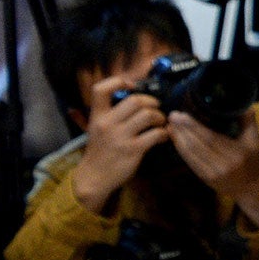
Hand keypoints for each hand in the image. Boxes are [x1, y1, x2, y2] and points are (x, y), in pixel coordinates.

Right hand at [71, 75, 169, 214]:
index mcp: (97, 116)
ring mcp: (120, 137)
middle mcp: (107, 123)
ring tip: (160, 123)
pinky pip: (155, 134)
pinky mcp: (133, 149)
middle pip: (135, 100)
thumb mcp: (94, 129)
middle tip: (156, 109)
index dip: (118, 81)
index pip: (100, 89)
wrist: (94, 178)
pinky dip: (164, 133)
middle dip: (151, 102)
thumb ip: (105, 113)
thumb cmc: (99, 151)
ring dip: (160, 117)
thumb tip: (118, 94)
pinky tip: (163, 136)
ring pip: (148, 115)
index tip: (132, 86)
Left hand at [168, 110, 258, 228]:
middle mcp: (223, 165)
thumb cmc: (255, 161)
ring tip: (170, 125)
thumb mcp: (256, 141)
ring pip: (190, 154)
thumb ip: (248, 121)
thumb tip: (242, 103)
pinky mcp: (205, 179)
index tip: (182, 114)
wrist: (253, 188)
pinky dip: (180, 149)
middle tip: (172, 115)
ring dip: (178, 138)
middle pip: (197, 145)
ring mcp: (212, 174)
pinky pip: (189, 161)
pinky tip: (175, 139)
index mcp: (237, 154)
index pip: (210, 138)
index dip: (194, 126)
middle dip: (182, 130)